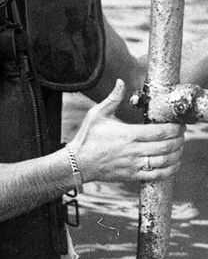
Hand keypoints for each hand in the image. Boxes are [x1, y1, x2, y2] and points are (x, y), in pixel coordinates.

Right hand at [69, 79, 184, 182]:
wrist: (78, 162)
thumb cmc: (87, 137)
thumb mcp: (97, 114)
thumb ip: (112, 98)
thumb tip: (120, 82)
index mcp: (127, 134)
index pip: (160, 131)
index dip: (175, 128)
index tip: (179, 124)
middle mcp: (133, 150)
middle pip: (167, 146)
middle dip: (179, 140)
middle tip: (181, 134)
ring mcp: (133, 165)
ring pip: (165, 161)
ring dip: (177, 154)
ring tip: (178, 148)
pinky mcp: (132, 176)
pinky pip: (157, 175)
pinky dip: (169, 170)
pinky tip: (171, 163)